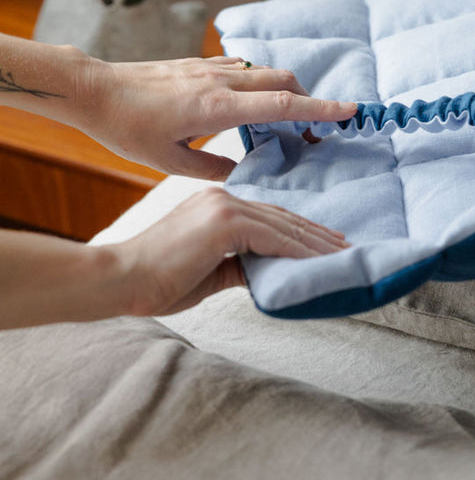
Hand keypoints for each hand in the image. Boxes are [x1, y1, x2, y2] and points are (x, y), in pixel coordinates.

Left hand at [75, 53, 356, 179]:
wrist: (94, 91)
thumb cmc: (127, 129)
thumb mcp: (169, 162)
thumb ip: (212, 168)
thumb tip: (242, 172)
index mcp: (217, 108)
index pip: (282, 107)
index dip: (320, 109)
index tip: (349, 112)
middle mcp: (219, 82)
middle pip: (283, 83)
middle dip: (310, 101)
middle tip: (318, 128)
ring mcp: (210, 69)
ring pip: (265, 73)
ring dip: (286, 91)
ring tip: (290, 120)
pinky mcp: (199, 65)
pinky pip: (243, 69)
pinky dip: (260, 84)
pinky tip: (252, 104)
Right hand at [109, 187, 348, 315]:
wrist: (123, 279)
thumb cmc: (158, 281)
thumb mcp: (209, 271)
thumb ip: (239, 266)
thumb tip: (268, 273)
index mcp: (216, 205)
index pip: (269, 217)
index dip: (300, 231)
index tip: (326, 243)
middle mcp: (222, 198)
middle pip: (282, 217)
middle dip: (316, 235)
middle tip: (345, 247)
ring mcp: (223, 207)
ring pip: (282, 226)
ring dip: (316, 244)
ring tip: (342, 256)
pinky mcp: (224, 222)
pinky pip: (273, 238)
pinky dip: (298, 251)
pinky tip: (318, 262)